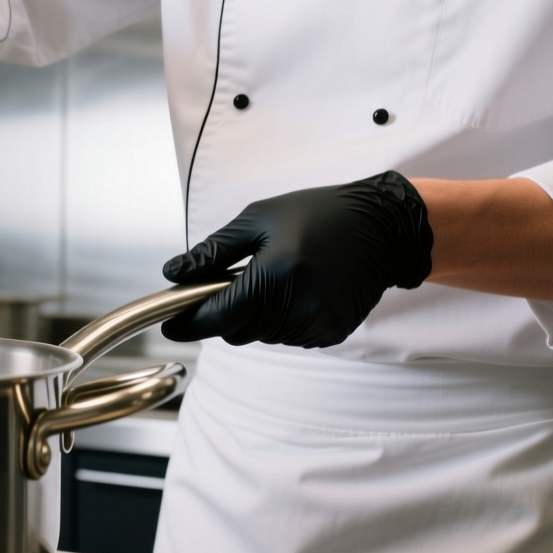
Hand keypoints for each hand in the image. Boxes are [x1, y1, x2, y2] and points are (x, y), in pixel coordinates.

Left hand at [161, 171, 433, 347]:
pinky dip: (281, 320)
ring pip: (261, 336)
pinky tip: (296, 290)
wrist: (383, 227)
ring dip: (255, 316)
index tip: (169, 323)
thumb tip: (173, 273)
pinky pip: (289, 337)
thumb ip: (212, 252)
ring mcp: (318, 323)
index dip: (188, 322)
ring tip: (275, 278)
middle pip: (236, 331)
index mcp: (274, 275)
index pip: (217, 316)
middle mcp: (298, 305)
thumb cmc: (317, 215)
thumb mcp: (257, 221)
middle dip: (225, 312)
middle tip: (234, 281)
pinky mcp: (332, 332)